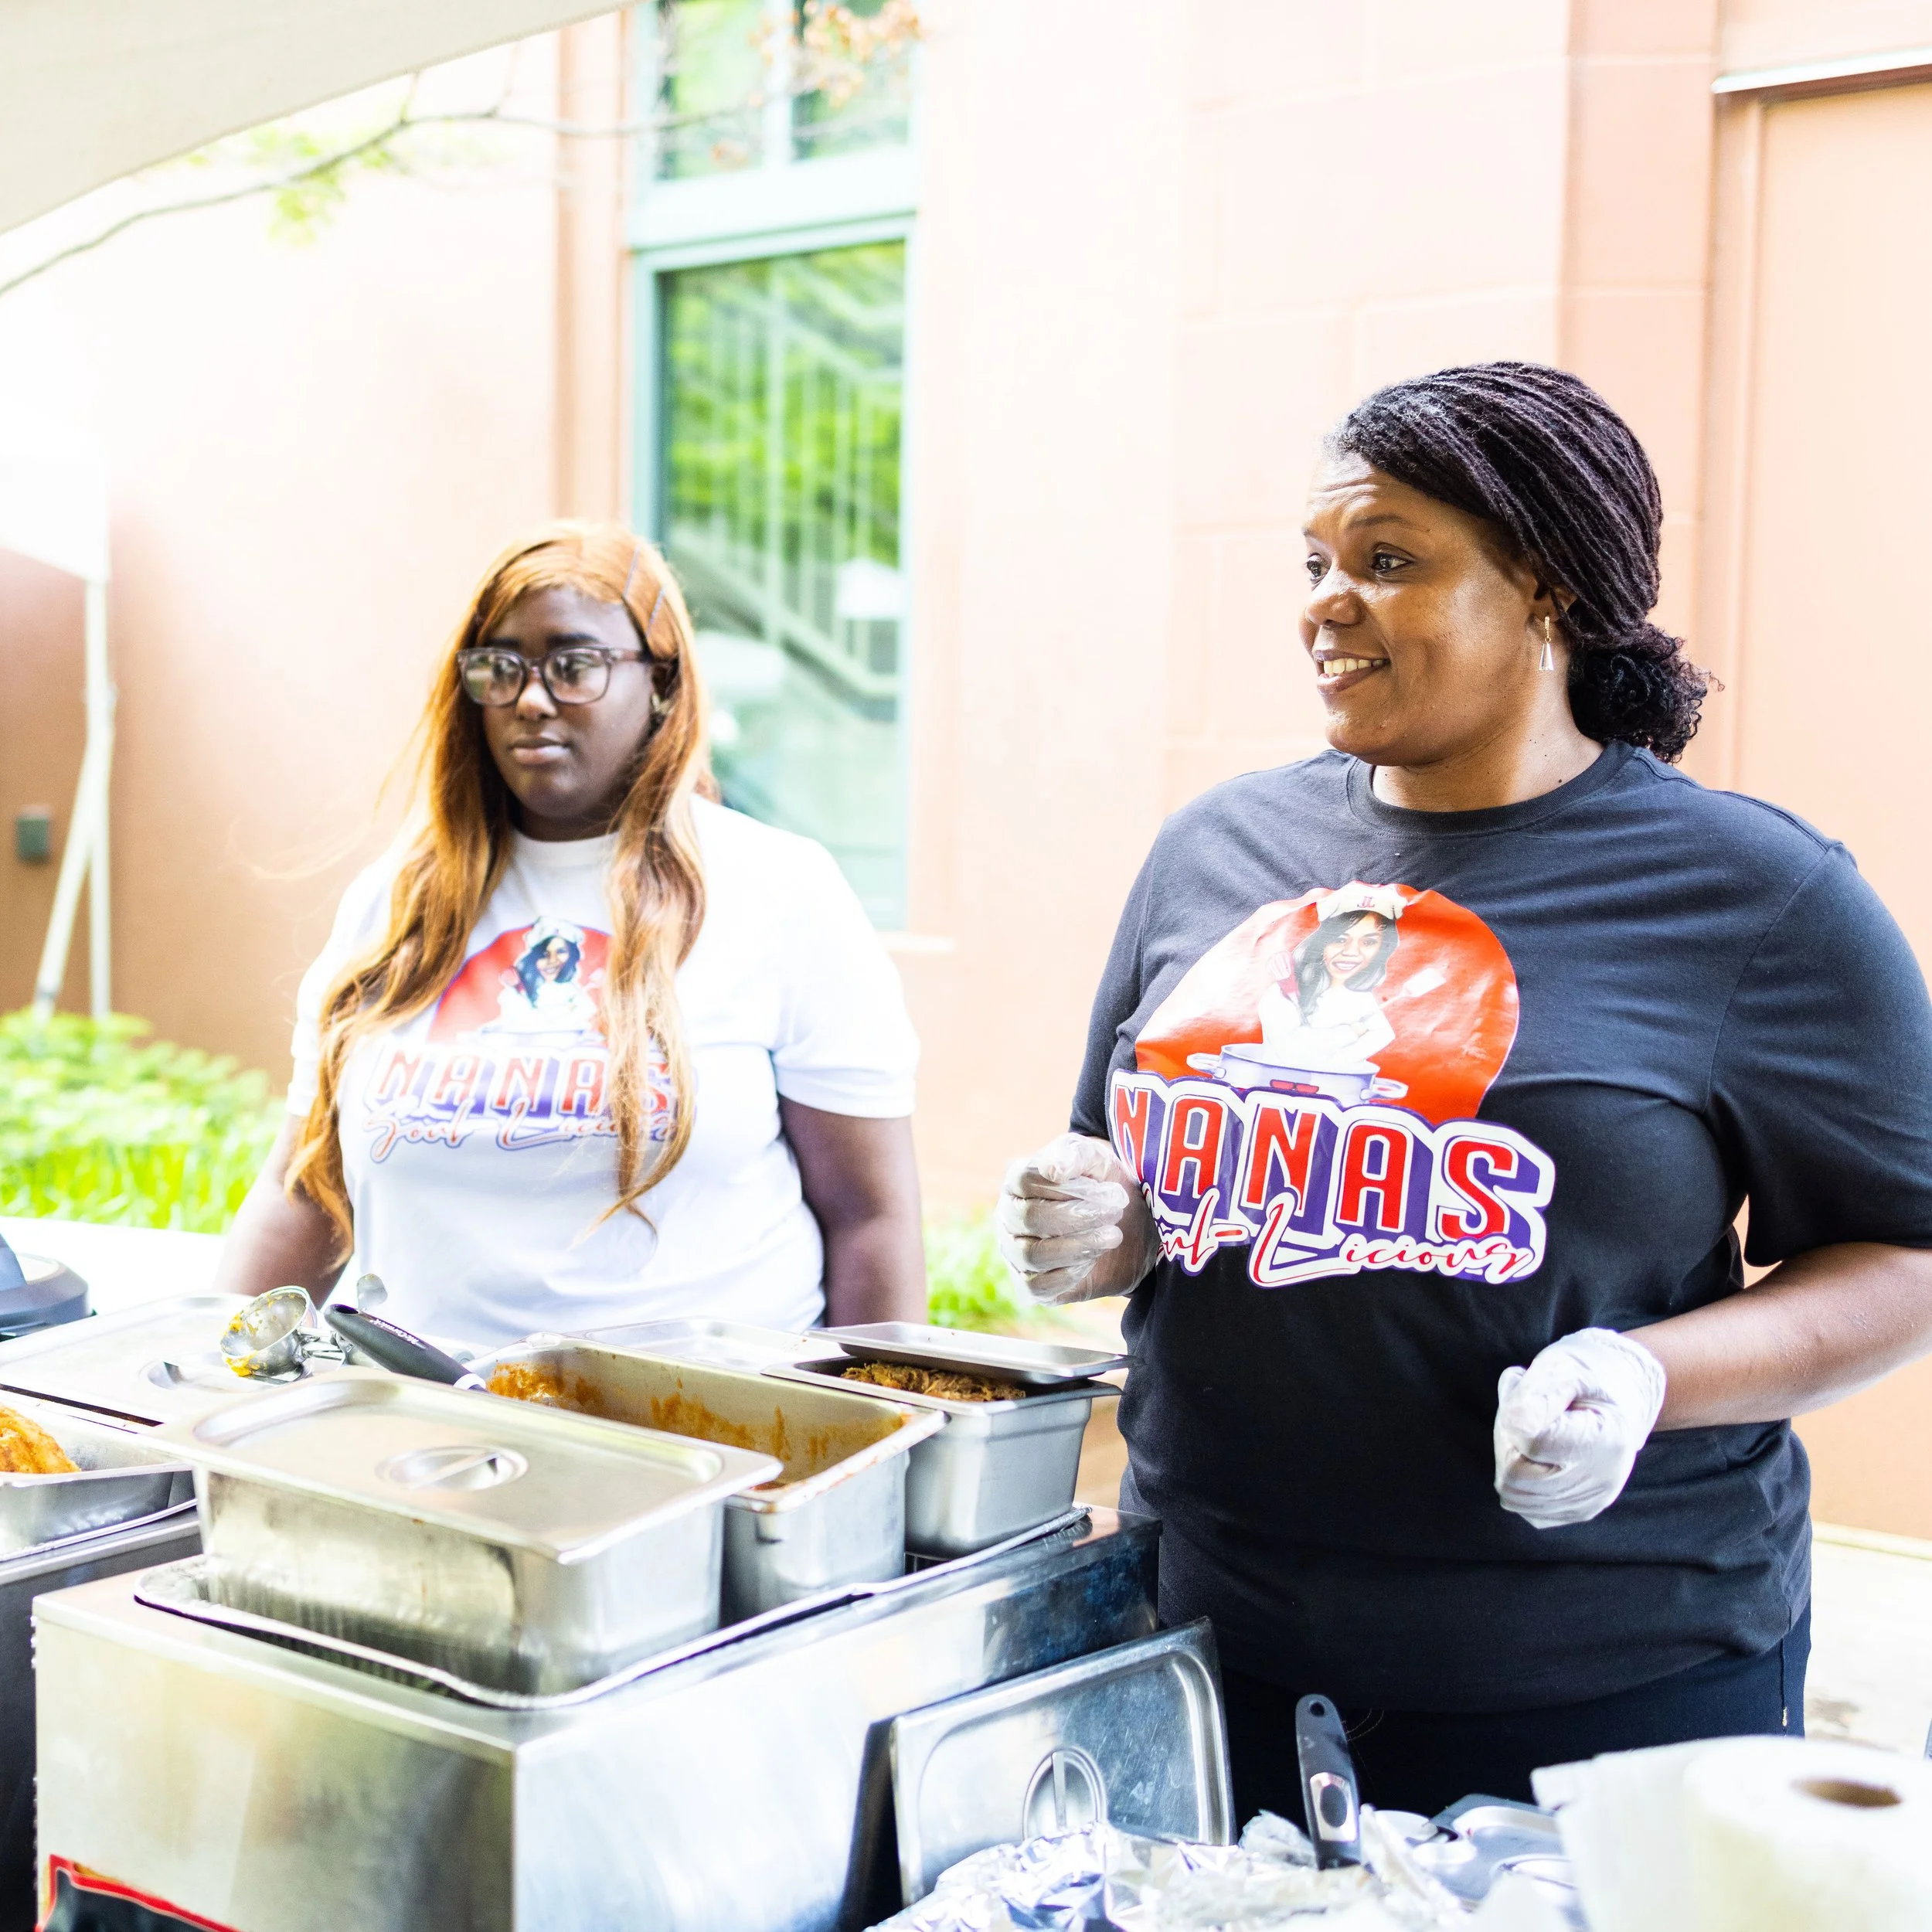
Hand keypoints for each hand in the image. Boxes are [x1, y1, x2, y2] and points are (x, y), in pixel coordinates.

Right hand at [996, 1132, 1158, 1304]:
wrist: (1131, 1226)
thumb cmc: (1104, 1184)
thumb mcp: (1097, 1160)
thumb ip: (1074, 1156)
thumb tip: (1053, 1170)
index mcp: (1018, 1181)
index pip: (1025, 1180)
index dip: (1064, 1186)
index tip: (1102, 1186)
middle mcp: (1010, 1217)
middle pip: (1029, 1218)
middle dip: (1078, 1217)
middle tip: (1116, 1213)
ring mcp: (1016, 1252)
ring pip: (1032, 1254)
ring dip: (1078, 1246)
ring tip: (1112, 1236)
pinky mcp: (1031, 1284)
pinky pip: (1037, 1286)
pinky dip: (1067, 1274)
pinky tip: (1093, 1260)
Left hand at [1493, 1328, 1666, 1528]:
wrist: (1621, 1396)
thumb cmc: (1587, 1376)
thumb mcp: (1563, 1367)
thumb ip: (1536, 1394)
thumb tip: (1513, 1425)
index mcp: (1604, 1440)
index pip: (1528, 1442)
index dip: (1513, 1415)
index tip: (1528, 1392)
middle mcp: (1601, 1481)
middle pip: (1513, 1476)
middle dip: (1507, 1440)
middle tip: (1525, 1412)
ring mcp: (1590, 1502)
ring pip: (1513, 1495)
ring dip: (1511, 1460)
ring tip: (1534, 1432)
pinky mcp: (1577, 1512)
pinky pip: (1525, 1508)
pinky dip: (1521, 1483)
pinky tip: (1539, 1456)